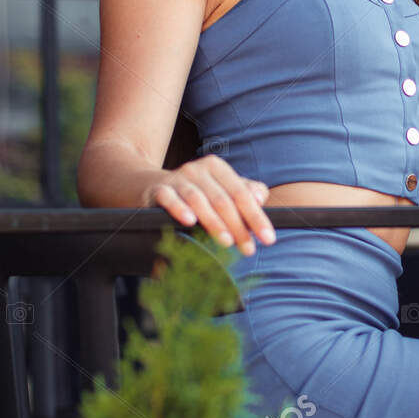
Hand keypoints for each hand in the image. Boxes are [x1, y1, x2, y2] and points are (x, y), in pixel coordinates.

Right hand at [143, 157, 275, 255]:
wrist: (149, 186)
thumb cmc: (196, 192)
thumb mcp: (221, 189)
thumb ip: (245, 192)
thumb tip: (260, 197)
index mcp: (218, 168)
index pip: (242, 194)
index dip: (257, 217)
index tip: (268, 239)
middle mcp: (198, 170)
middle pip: (223, 199)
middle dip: (238, 226)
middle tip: (248, 249)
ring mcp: (177, 179)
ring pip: (198, 200)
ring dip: (214, 222)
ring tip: (227, 241)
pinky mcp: (158, 190)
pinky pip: (169, 198)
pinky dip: (179, 209)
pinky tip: (189, 221)